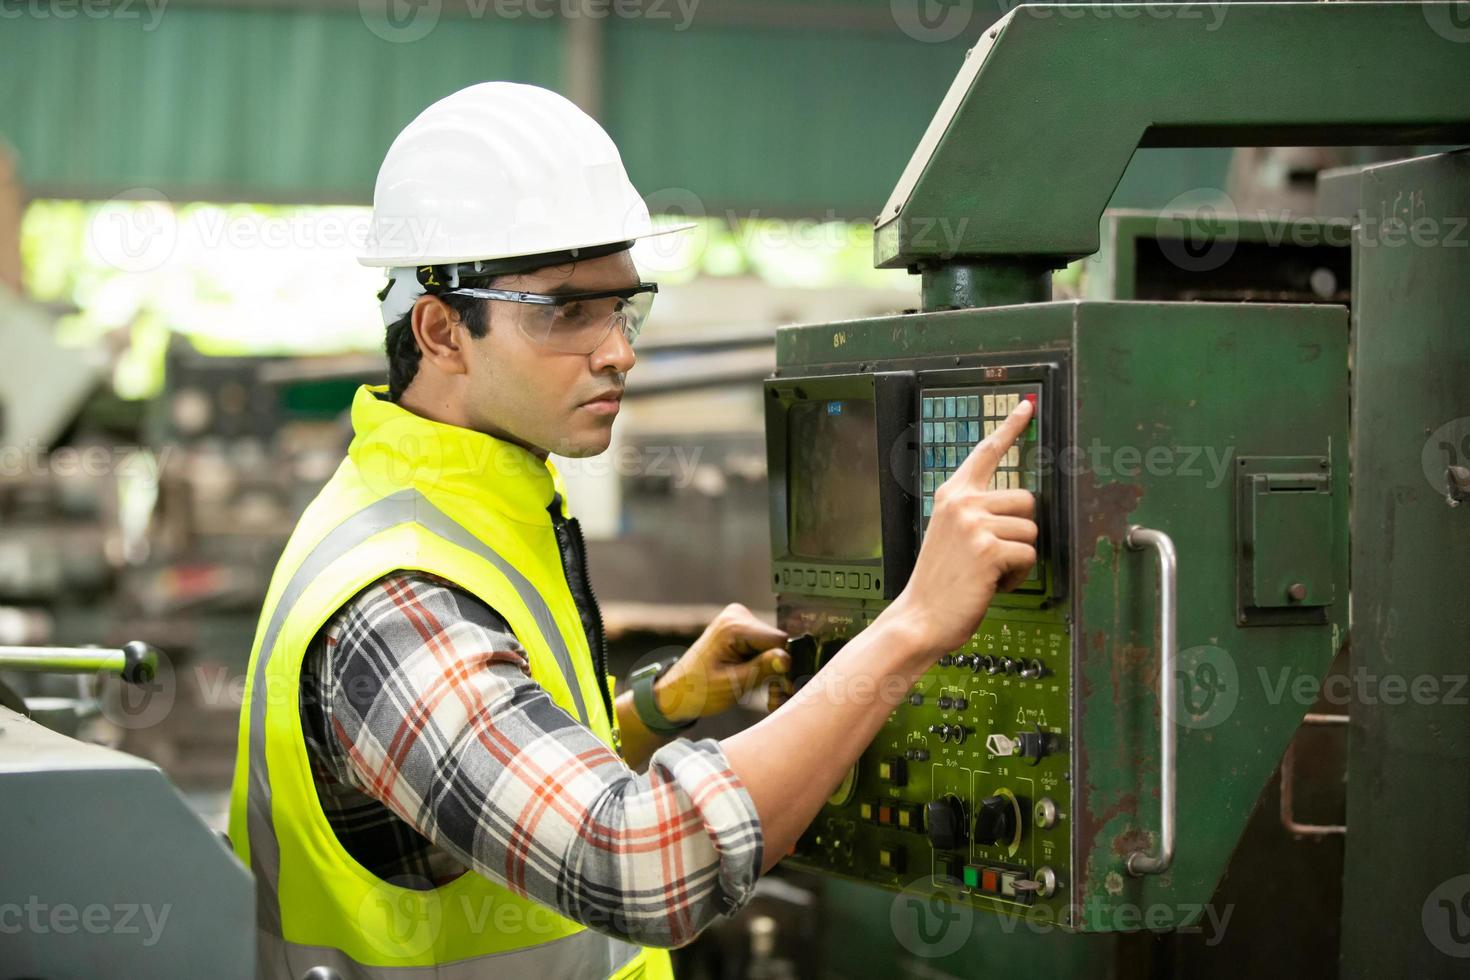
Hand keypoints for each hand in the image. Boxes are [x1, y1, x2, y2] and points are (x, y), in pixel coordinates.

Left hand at [654, 604, 790, 722]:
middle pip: (778, 644)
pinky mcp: (742, 629)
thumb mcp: (733, 684)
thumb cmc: (699, 690)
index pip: (778, 641)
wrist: (678, 692)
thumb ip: (762, 668)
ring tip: (770, 697)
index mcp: (733, 626)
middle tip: (774, 699)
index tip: (781, 690)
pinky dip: (766, 668)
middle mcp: (738, 615)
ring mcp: (740, 620)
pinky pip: (765, 647)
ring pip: (774, 648)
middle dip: (780, 672)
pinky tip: (764, 687)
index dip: (783, 666)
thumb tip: (789, 658)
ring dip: (774, 673)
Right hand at [879, 398, 1037, 659]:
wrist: (919, 617)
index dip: (1010, 427)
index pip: (986, 452)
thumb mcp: (950, 534)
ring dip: (1017, 558)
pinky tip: (990, 585)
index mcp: (952, 495)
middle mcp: (963, 502)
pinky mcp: (989, 549)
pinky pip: (1028, 555)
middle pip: (1027, 500)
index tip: (1027, 406)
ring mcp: (975, 524)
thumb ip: (975, 514)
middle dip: (1020, 531)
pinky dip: (1016, 576)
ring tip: (987, 573)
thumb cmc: (939, 582)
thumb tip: (1015, 507)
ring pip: (1031, 531)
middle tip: (991, 556)